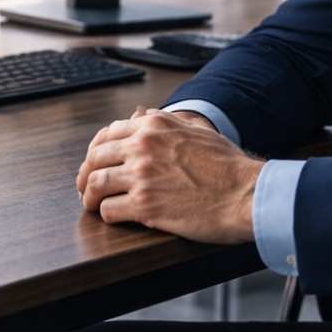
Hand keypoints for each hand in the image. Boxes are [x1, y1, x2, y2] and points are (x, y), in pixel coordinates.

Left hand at [75, 107, 262, 244]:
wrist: (245, 194)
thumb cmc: (227, 166)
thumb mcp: (195, 130)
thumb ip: (165, 122)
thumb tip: (141, 115)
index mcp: (153, 126)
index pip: (107, 134)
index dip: (95, 151)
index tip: (94, 163)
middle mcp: (142, 146)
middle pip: (95, 159)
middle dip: (86, 174)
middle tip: (86, 187)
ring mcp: (141, 176)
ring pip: (95, 184)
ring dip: (90, 197)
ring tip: (92, 205)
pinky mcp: (144, 205)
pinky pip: (108, 210)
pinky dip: (107, 215)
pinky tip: (114, 217)